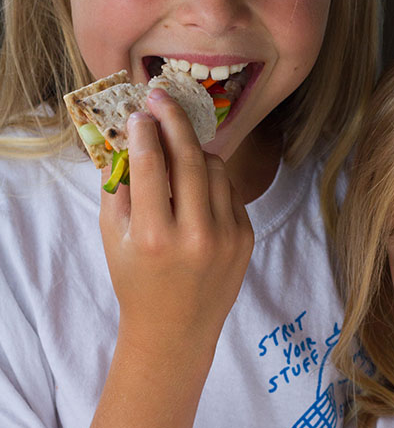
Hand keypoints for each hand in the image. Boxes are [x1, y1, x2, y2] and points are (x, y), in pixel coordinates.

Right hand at [99, 89, 253, 352]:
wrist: (175, 330)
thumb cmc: (136, 281)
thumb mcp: (113, 236)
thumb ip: (118, 185)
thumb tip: (128, 134)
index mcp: (153, 236)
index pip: (151, 165)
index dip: (146, 131)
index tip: (141, 111)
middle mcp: (194, 236)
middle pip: (189, 157)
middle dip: (174, 120)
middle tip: (162, 97)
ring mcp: (226, 237)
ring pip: (215, 168)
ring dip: (194, 152)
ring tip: (176, 153)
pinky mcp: (245, 239)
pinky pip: (229, 190)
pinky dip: (212, 180)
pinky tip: (196, 188)